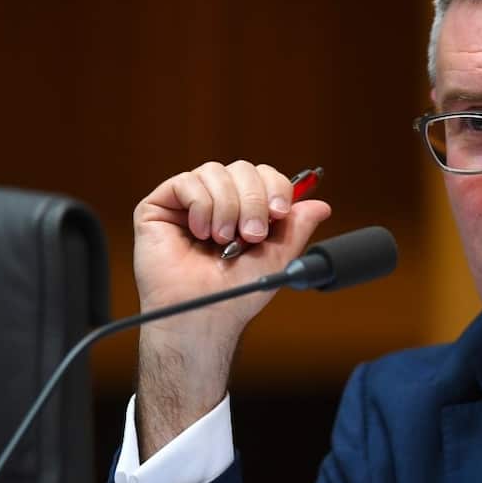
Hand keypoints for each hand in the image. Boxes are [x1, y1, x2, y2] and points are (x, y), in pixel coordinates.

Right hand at [132, 160, 330, 458]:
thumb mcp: (277, 257)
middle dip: (253, 200)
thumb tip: (321, 205)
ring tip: (222, 240)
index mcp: (244, 211)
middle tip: (251, 234)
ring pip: (215, 171)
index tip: (279, 212)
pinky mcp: (160, 206)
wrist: (204, 314)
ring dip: (227, 207)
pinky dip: (201, 207)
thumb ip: (297, 228)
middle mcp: (217, 202)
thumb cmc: (236, 293)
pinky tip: (199, 233)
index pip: (264, 176)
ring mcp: (188, 202)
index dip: (275, 187)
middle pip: (242, 168)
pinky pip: (187, 181)